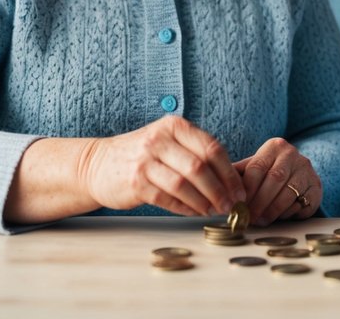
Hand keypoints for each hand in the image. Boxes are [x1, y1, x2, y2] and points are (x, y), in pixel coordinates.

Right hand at [78, 115, 245, 216]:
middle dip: (220, 190)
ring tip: (214, 211)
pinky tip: (194, 212)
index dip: (230, 172)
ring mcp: (145, 160)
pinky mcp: (134, 182)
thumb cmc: (144, 155)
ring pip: (184, 184)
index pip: (211, 148)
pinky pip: (167, 199)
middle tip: (231, 205)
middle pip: (200, 167)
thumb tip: (232, 180)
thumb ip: (196, 153)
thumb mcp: (169, 142)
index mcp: (174, 126)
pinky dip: (185, 208)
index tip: (240, 190)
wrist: (99, 164)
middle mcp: (159, 139)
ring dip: (204, 201)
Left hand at [233, 138, 320, 226]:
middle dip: (259, 201)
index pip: (257, 166)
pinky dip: (287, 213)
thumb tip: (216, 187)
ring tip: (260, 221)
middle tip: (248, 217)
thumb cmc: (271, 172)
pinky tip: (277, 217)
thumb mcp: (255, 167)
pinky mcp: (316, 187)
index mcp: (275, 146)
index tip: (237, 204)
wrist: (300, 174)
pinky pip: (301, 203)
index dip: (247, 188)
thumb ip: (238, 174)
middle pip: (274, 179)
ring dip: (272, 210)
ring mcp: (307, 170)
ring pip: (288, 192)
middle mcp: (293, 154)